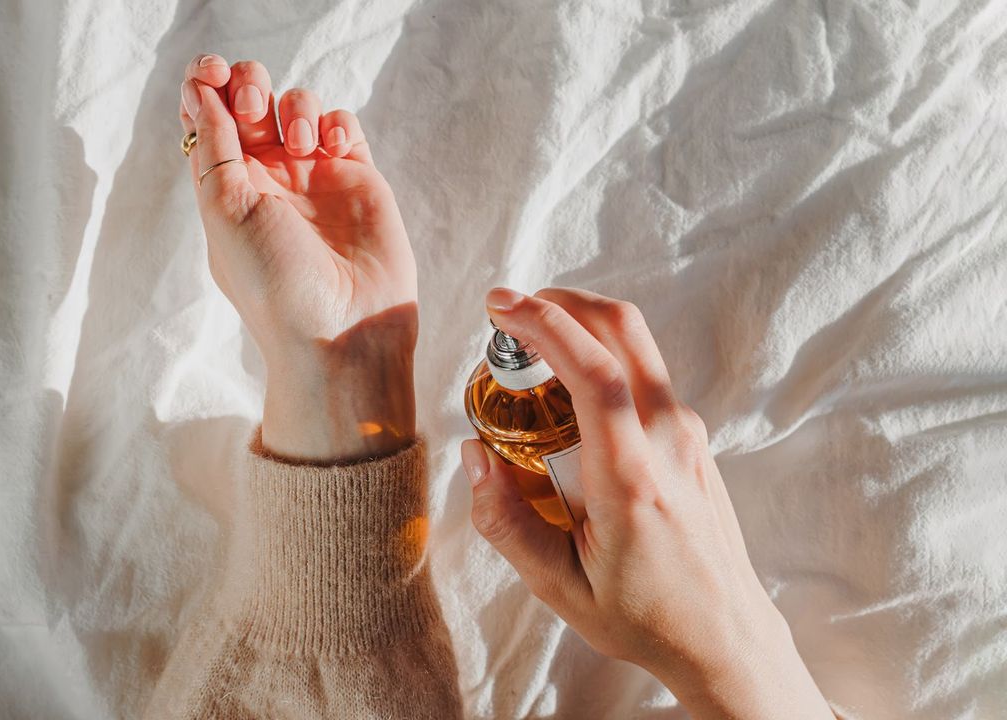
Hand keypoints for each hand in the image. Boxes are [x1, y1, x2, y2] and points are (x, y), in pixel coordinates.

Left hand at [178, 55, 416, 461]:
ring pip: (298, 106)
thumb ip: (214, 146)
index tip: (210, 73)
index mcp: (224, 187)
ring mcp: (313, 176)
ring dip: (295, 107)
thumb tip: (201, 90)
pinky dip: (335, 122)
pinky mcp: (356, 177)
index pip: (206, 118)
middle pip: (251, 100)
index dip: (205, 85)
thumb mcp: (225, 211)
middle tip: (254, 106)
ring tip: (300, 145)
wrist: (341, 329)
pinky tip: (331, 149)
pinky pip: (343, 125)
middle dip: (250, 85)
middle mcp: (266, 178)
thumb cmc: (274, 283)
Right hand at [462, 287, 834, 718]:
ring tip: (529, 360)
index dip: (546, 324)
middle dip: (563, 302)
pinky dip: (599, 360)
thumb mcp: (558, 587)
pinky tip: (563, 399)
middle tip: (511, 312)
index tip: (502, 306)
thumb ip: (506, 521)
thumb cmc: (644, 616)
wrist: (724, 637)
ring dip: (580, 330)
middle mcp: (669, 441)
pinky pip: (642, 375)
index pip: (596, 372)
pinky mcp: (691, 436)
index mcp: (632, 479)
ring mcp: (688, 434)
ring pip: (635, 346)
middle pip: (624, 331)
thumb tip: (473, 455)